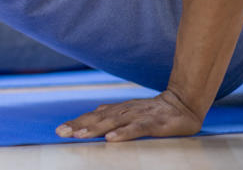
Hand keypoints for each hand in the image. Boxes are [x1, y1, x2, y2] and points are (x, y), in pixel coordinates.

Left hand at [55, 90, 203, 141]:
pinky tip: (111, 139)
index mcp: (117, 110)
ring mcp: (138, 116)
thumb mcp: (129, 115)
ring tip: (79, 135)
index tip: (59, 130)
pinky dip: (123, 133)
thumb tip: (90, 122)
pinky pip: (137, 129)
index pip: (93, 117)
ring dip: (95, 129)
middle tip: (61, 132)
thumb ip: (112, 118)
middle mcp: (124, 111)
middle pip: (97, 119)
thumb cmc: (153, 112)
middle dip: (78, 125)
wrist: (183, 103)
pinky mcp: (153, 123)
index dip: (76, 122)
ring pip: (113, 122)